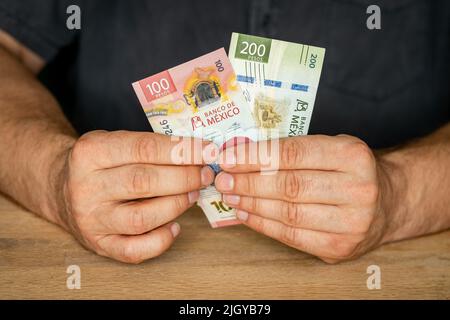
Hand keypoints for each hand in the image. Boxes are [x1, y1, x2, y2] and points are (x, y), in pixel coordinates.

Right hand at [54, 131, 213, 263]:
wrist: (63, 188)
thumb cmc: (101, 163)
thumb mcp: (115, 142)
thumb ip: (151, 146)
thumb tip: (200, 154)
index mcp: (91, 152)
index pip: (144, 148)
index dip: (183, 150)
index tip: (209, 151)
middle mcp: (87, 186)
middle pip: (144, 182)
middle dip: (184, 178)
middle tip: (205, 174)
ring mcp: (92, 219)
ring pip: (142, 218)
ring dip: (176, 205)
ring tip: (192, 194)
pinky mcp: (99, 243)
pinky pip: (135, 250)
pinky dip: (162, 240)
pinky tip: (175, 226)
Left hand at [215, 135, 393, 262]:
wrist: (387, 202)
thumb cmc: (350, 171)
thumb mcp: (331, 147)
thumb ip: (293, 150)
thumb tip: (241, 155)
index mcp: (353, 155)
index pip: (293, 154)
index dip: (255, 157)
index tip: (228, 158)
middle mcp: (357, 189)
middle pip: (289, 186)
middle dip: (248, 183)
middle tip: (222, 179)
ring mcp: (351, 223)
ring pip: (288, 214)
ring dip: (251, 204)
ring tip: (229, 196)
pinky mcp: (340, 248)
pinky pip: (292, 237)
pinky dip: (263, 225)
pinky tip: (245, 214)